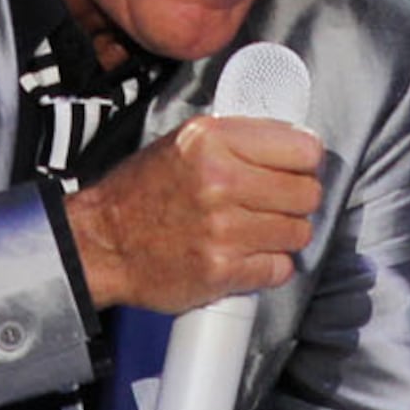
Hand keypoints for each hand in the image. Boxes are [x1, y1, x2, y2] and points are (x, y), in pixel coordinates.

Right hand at [61, 116, 323, 314]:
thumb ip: (238, 139)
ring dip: (284, 234)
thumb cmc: (143, 192)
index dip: (305, 162)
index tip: (297, 169)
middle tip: (277, 203)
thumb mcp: (185, 143)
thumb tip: (295, 143)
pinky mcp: (221, 271)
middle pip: (306, 193)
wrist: (103, 244)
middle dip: (297, 200)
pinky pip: (279, 268)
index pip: (302, 150)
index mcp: (213, 141)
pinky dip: (269, 265)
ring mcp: (222, 230)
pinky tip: (247, 255)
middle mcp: (220, 182)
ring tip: (257, 230)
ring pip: (299, 232)